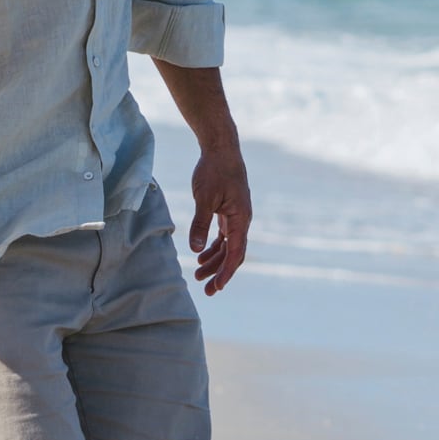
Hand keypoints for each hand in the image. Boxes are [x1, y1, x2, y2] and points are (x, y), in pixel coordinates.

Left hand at [185, 142, 250, 293]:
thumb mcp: (204, 199)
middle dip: (220, 272)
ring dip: (215, 261)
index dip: (226, 272)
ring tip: (198, 274)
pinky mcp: (229, 211)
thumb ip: (200, 224)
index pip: (236, 253)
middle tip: (207, 290)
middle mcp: (242, 220)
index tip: (217, 287)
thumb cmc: (214, 171)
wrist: (221, 149)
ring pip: (228, 246)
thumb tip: (196, 249)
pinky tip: (202, 255)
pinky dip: (214, 247)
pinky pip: (224, 235)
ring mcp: (236, 216)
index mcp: (241, 219)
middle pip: (233, 254)